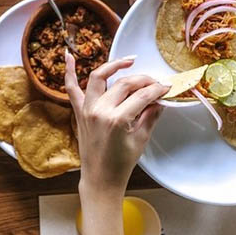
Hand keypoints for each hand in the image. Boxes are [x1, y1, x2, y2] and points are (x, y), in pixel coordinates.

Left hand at [65, 52, 166, 234]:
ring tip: (129, 61)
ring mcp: (87, 109)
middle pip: (124, 84)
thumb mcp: (141, 139)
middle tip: (154, 81)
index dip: (157, 89)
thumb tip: (160, 99)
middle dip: (143, 79)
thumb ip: (150, 115)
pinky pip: (71, 88)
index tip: (166, 86)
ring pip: (99, 77)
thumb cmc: (121, 164)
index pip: (142, 96)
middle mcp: (100, 111)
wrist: (100, 179)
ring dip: (113, 65)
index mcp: (117, 120)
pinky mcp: (79, 112)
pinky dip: (69, 71)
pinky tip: (69, 55)